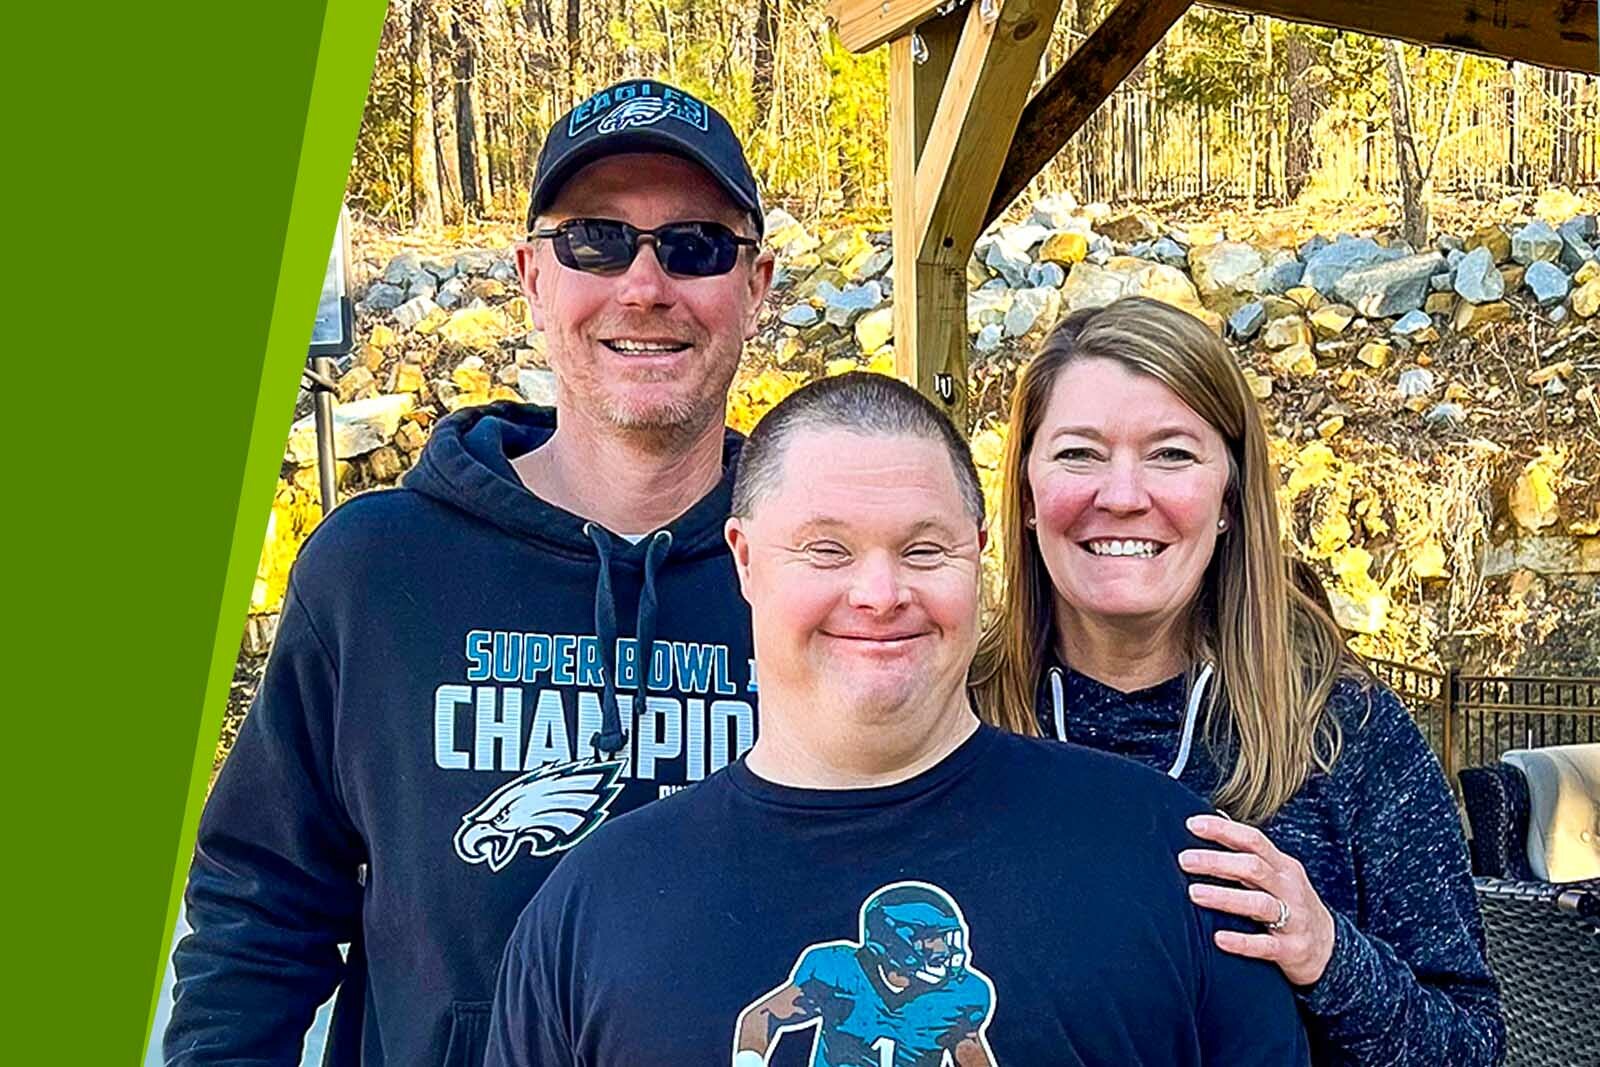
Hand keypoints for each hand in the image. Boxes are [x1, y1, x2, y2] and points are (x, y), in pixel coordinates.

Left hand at [1178, 813, 1335, 985]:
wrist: (1329, 949)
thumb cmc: (1290, 905)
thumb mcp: (1276, 877)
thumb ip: (1247, 856)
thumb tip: (1210, 824)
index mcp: (1283, 867)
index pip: (1253, 840)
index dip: (1224, 830)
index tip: (1192, 824)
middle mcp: (1289, 889)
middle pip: (1253, 868)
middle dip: (1217, 862)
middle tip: (1184, 860)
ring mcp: (1293, 919)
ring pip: (1259, 904)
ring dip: (1225, 897)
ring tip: (1194, 893)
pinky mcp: (1292, 950)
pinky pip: (1265, 945)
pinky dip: (1242, 942)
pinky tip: (1218, 938)